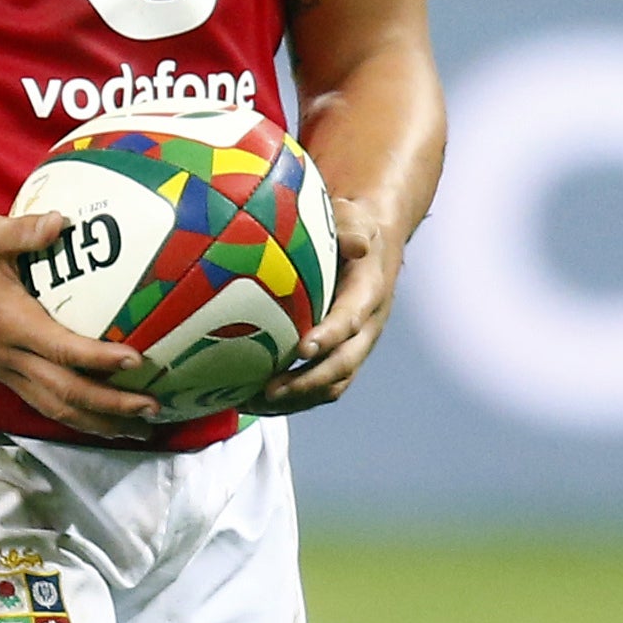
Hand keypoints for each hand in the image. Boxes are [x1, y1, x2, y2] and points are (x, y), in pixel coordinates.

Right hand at [0, 211, 160, 439]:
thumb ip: (27, 231)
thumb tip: (64, 222)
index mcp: (11, 323)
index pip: (62, 350)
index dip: (100, 359)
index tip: (137, 360)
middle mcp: (10, 356)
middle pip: (66, 394)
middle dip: (111, 405)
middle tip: (152, 408)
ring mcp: (4, 370)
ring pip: (55, 408)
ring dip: (99, 421)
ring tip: (138, 426)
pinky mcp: (1, 373)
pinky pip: (43, 404)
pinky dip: (76, 417)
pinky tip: (100, 420)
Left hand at [256, 198, 400, 416]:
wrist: (370, 245)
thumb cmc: (351, 227)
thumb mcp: (353, 218)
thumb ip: (349, 228)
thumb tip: (357, 244)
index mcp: (368, 294)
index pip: (351, 319)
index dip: (330, 336)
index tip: (302, 349)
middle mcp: (365, 328)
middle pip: (341, 366)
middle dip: (306, 382)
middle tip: (269, 389)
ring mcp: (352, 347)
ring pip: (330, 385)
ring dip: (295, 400)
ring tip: (252, 403)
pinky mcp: (337, 357)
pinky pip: (317, 387)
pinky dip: (289, 400)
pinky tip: (251, 399)